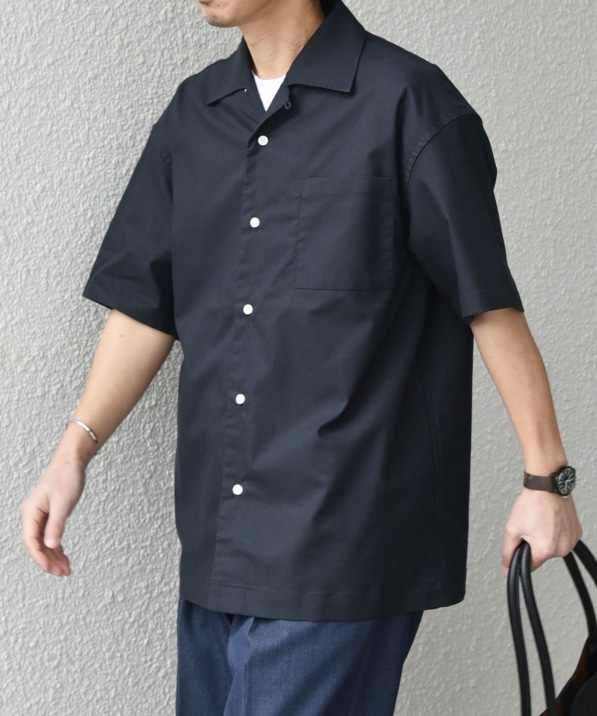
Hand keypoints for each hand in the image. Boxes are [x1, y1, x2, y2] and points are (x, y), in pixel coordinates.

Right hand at [20, 457, 85, 575]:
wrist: (71, 461)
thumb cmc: (66, 477)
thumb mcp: (63, 504)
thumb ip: (56, 526)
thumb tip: (51, 546)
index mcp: (30, 512)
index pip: (31, 542)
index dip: (40, 558)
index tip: (52, 570)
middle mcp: (31, 515)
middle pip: (36, 544)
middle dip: (49, 560)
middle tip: (62, 572)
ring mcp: (39, 514)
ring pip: (43, 542)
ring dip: (54, 556)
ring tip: (66, 569)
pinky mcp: (47, 513)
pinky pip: (49, 535)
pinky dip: (56, 546)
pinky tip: (63, 556)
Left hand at [502, 488, 581, 573]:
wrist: (547, 487)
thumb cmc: (531, 504)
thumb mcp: (512, 529)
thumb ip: (508, 551)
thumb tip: (506, 567)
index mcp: (545, 550)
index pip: (530, 566)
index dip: (522, 555)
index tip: (521, 544)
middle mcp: (562, 548)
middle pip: (542, 555)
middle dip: (534, 545)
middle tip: (530, 527)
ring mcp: (571, 540)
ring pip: (553, 547)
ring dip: (546, 539)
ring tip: (541, 522)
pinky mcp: (577, 532)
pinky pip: (563, 539)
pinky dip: (556, 533)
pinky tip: (550, 520)